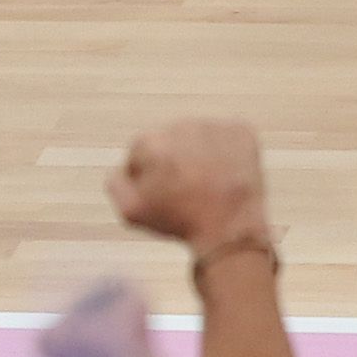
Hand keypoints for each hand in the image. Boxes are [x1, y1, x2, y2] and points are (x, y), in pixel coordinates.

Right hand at [105, 120, 269, 261]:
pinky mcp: (241, 131)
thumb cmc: (178, 222)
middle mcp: (181, 126)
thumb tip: (123, 166)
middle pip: (170, 140)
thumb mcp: (130, 211)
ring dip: (199, 154)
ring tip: (209, 183)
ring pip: (198, 137)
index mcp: (150, 142)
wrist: (229, 231)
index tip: (164, 195)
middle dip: (175, 161)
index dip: (150, 176)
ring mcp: (214, 126)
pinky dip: (227, 151)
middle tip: (188, 190)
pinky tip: (226, 173)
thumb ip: (115, 182)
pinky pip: (227, 136)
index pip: (142, 151)